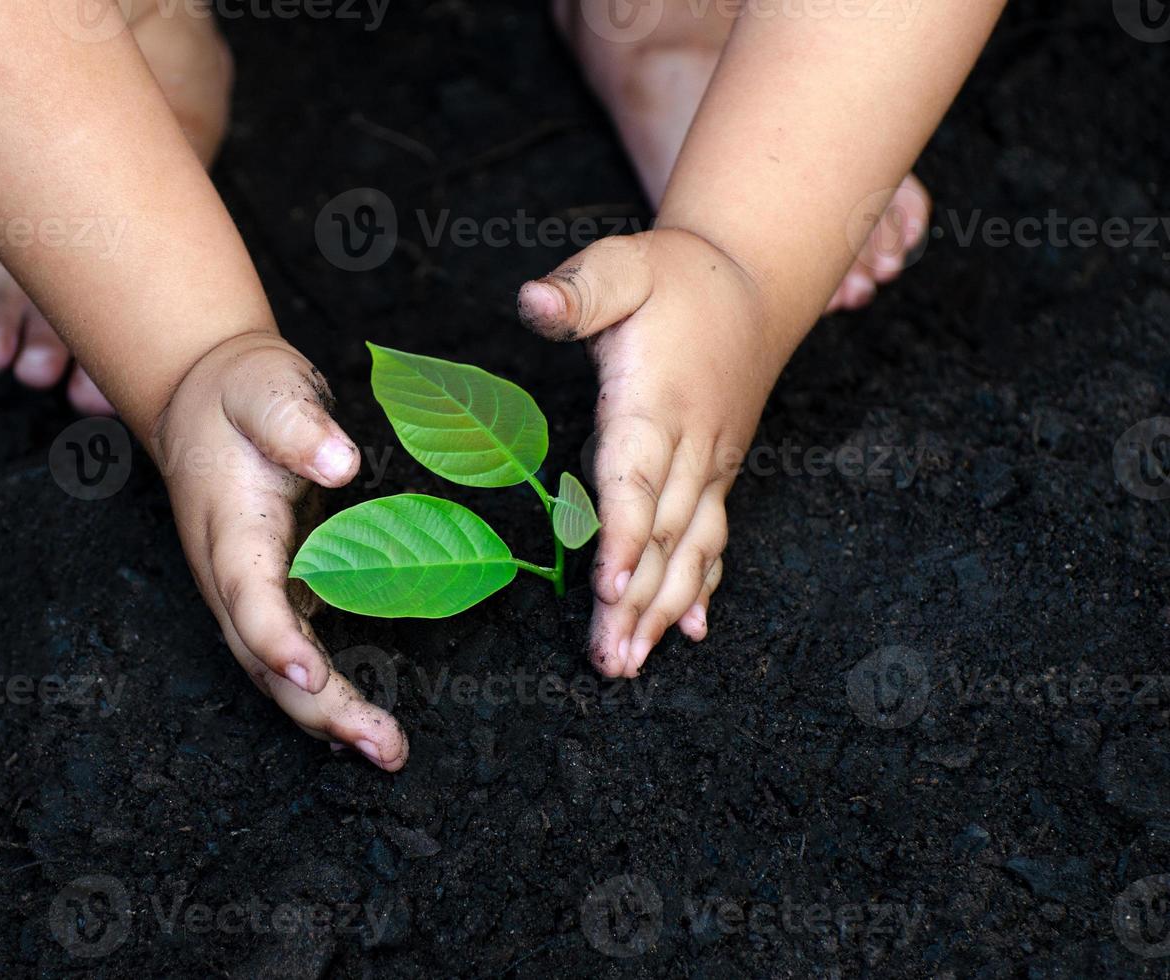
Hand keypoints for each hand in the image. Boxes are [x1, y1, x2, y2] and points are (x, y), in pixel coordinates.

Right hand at [152, 332, 407, 769]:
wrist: (204, 401)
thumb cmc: (241, 394)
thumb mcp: (265, 386)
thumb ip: (297, 422)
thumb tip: (342, 462)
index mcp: (230, 528)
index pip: (248, 593)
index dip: (276, 637)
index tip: (311, 674)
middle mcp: (231, 575)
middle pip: (264, 657)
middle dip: (321, 708)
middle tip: (383, 746)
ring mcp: (248, 594)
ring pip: (277, 673)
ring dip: (329, 719)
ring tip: (388, 752)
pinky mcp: (272, 598)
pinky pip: (292, 661)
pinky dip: (326, 701)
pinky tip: (364, 731)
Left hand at [520, 229, 787, 677]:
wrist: (755, 278)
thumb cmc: (677, 275)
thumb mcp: (623, 263)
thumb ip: (580, 290)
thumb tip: (533, 301)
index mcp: (657, 401)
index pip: (637, 478)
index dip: (623, 535)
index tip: (610, 587)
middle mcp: (691, 444)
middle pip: (661, 535)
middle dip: (636, 603)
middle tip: (609, 663)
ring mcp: (711, 465)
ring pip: (689, 549)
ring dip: (662, 611)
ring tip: (632, 663)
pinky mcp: (718, 473)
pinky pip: (712, 537)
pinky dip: (701, 587)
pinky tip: (689, 631)